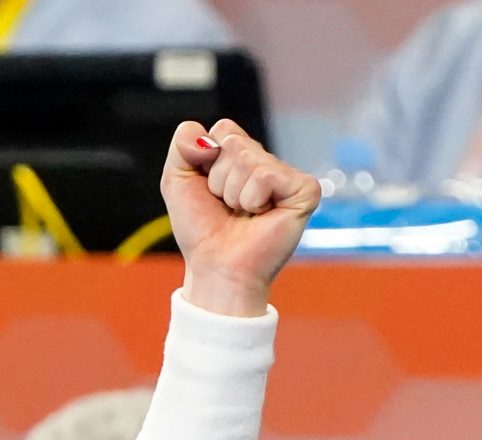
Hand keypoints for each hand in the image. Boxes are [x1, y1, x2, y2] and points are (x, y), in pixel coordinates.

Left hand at [161, 119, 319, 317]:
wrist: (216, 268)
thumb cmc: (202, 230)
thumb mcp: (177, 180)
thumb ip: (183, 143)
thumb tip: (208, 136)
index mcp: (242, 155)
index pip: (223, 129)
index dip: (206, 160)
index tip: (209, 190)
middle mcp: (267, 162)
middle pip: (233, 142)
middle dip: (218, 179)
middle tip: (227, 206)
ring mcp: (287, 175)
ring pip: (247, 158)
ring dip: (233, 193)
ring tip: (242, 214)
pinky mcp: (304, 190)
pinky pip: (265, 176)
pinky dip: (252, 199)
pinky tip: (260, 216)